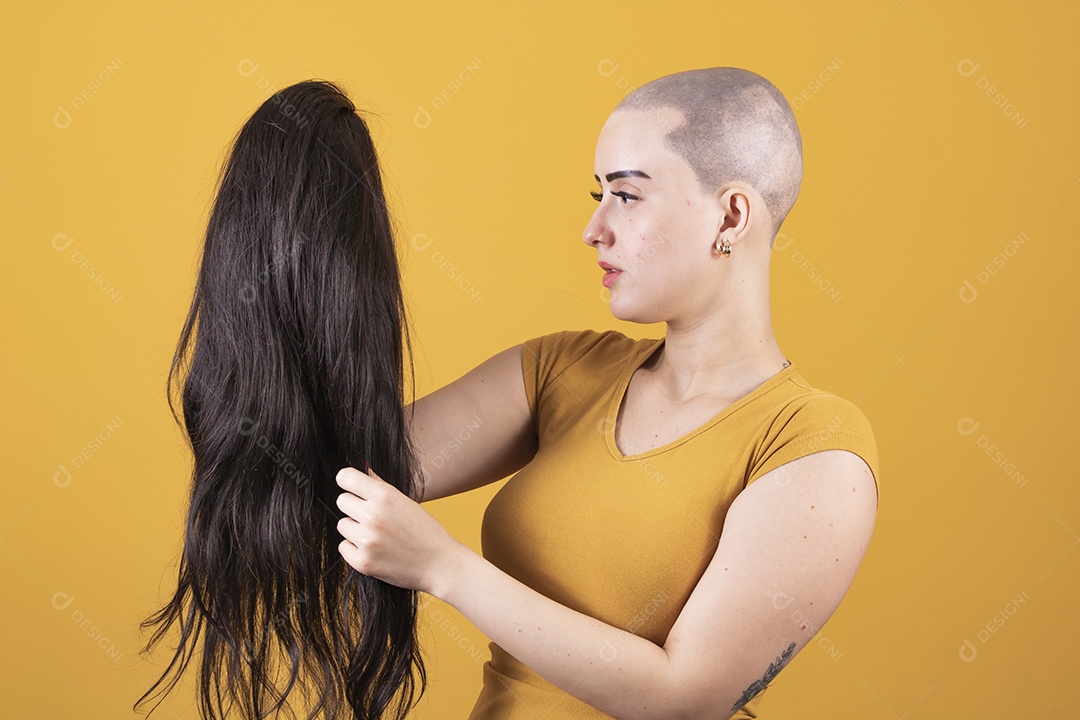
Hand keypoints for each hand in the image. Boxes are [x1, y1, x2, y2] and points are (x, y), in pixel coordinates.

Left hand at [335, 466, 465, 596]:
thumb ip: (381, 487)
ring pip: (343, 525)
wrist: (439, 564)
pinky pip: (344, 547)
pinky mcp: (363, 562)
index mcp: (385, 496)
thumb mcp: (407, 503)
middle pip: (342, 501)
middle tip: (373, 516)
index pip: (345, 477)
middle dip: (354, 507)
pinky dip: (355, 548)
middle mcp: (373, 515)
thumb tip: (363, 470)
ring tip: (377, 535)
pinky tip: (375, 550)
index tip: (352, 488)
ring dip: (355, 529)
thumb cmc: (425, 531)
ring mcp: (367, 540)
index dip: (348, 482)